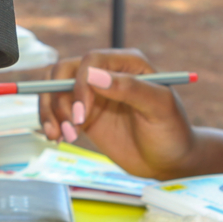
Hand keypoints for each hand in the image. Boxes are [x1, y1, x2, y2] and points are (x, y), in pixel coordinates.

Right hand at [37, 49, 198, 179]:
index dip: (79, 85)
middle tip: (69, 127)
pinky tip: (57, 138)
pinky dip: (50, 121)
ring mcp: (93, 94)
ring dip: (50, 111)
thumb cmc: (172, 132)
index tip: (81, 115)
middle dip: (59, 98)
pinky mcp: (84, 114)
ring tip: (59, 137)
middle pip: (64, 71)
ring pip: (55, 90)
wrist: (170, 161)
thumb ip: (131, 89)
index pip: (90, 61)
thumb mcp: (159, 109)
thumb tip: (95, 76)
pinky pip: (57, 110)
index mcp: (127, 64)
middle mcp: (106, 74)